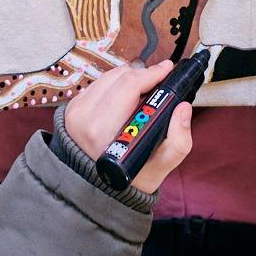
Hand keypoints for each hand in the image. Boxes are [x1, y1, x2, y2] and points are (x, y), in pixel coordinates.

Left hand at [66, 61, 195, 192]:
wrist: (97, 185)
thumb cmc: (130, 176)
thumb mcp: (160, 166)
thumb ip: (178, 141)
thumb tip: (183, 108)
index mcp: (103, 132)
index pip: (129, 87)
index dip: (152, 74)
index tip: (168, 70)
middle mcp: (85, 118)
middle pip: (120, 77)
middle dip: (144, 74)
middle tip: (161, 78)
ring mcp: (75, 111)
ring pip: (109, 76)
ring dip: (130, 77)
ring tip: (145, 88)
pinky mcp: (72, 108)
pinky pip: (98, 83)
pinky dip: (115, 84)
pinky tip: (127, 95)